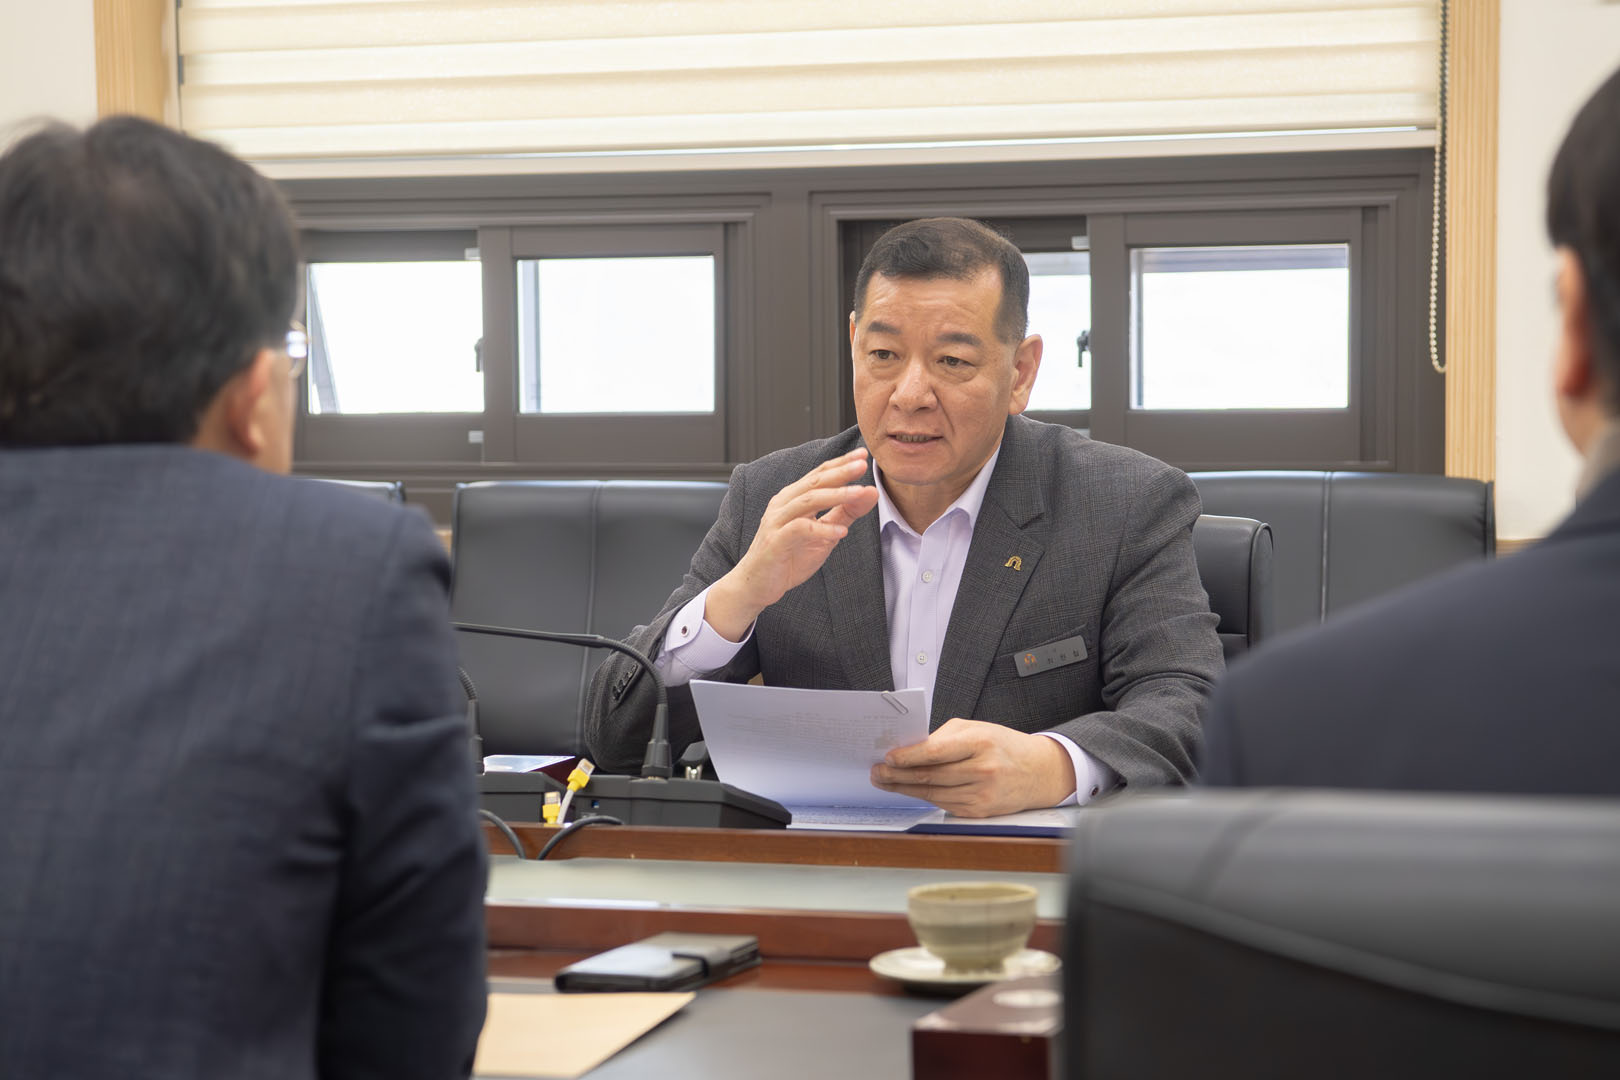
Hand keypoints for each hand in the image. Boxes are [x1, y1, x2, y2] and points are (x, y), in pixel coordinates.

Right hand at [704, 448, 880, 640]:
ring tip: (859, 492)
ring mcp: (777, 521)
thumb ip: (845, 513)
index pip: (820, 474)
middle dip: (840, 472)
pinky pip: (799, 529)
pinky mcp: (775, 541)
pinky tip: (841, 532)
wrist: (757, 584)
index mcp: (793, 498)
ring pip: (808, 500)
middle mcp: (784, 504)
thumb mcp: (824, 534)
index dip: (841, 463)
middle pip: (814, 482)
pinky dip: (822, 529)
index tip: (863, 455)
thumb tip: (870, 492)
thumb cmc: (788, 557)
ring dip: (835, 495)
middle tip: (863, 464)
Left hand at [869, 718, 1077, 816]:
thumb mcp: (976, 729)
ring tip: (885, 782)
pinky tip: (909, 792)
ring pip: (933, 794)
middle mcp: (982, 770)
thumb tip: (910, 749)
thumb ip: (944, 737)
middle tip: (877, 772)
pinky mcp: (979, 811)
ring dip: (905, 790)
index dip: (908, 757)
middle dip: (897, 775)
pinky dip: (924, 798)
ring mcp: (981, 794)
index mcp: (980, 743)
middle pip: (929, 777)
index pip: (935, 752)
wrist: (1038, 772)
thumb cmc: (1003, 745)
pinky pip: (944, 804)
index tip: (888, 757)